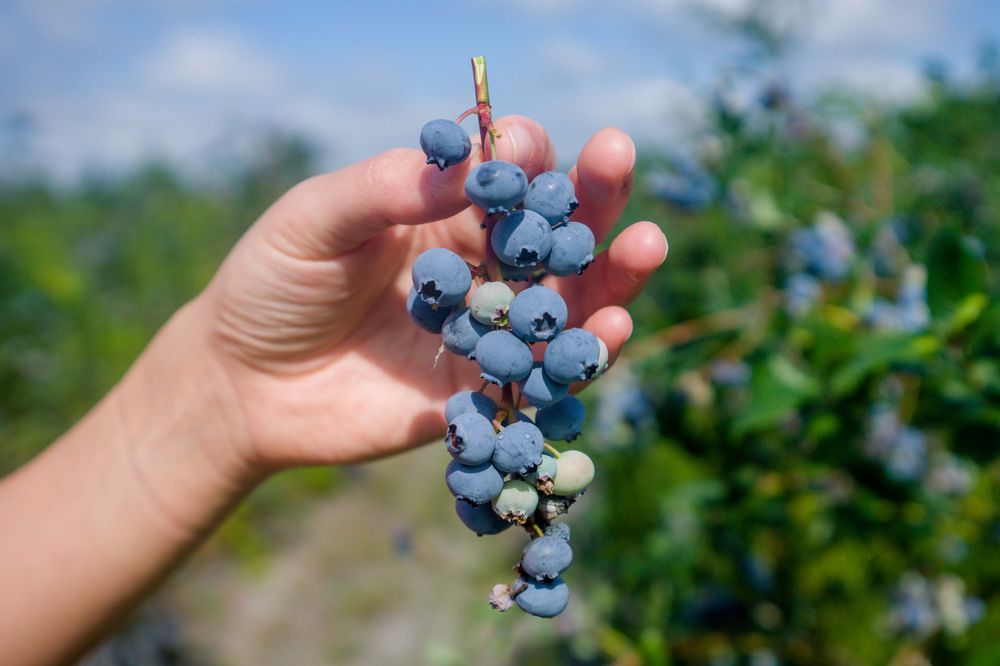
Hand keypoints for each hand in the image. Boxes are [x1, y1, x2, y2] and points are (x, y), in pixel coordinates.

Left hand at [195, 115, 667, 469]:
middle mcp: (477, 263)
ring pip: (565, 297)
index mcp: (439, 211)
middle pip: (552, 228)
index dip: (520, 152)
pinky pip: (545, 370)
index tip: (522, 146)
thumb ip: (381, 190)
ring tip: (646, 243)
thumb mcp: (313, 222)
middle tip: (619, 157)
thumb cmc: (272, 286)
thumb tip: (464, 162)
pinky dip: (584, 351)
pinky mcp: (487, 386)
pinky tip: (612, 328)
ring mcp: (488, 327)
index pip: (500, 171)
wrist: (246, 387)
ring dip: (611, 272)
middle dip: (591, 195)